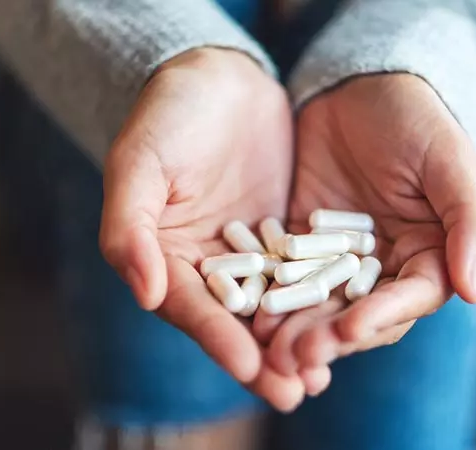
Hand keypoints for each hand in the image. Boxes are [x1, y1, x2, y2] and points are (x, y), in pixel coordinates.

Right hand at [99, 48, 323, 409]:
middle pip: (234, 321)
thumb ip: (130, 229)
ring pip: (273, 304)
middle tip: (295, 392)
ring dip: (295, 340)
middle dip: (264, 358)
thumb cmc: (167, 116)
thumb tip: (144, 294)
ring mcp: (248, 253)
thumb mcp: (139, 164)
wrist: (217, 79)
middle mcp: (207, 264)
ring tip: (322, 376)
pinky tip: (346, 320)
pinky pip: (303, 270)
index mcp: (166, 257)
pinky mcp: (284, 235)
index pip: (192, 307)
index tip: (249, 367)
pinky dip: (320, 298)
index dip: (217, 339)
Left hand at [255, 74, 475, 375]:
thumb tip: (473, 291)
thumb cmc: (415, 117)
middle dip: (329, 337)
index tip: (351, 330)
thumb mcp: (448, 160)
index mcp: (428, 254)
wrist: (359, 86)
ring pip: (318, 305)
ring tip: (268, 348)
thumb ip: (469, 221)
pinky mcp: (299, 245)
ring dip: (296, 330)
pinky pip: (284, 276)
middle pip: (359, 313)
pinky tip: (249, 315)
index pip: (409, 297)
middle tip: (297, 357)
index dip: (382, 317)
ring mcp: (337, 260)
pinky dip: (270, 296)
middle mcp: (384, 267)